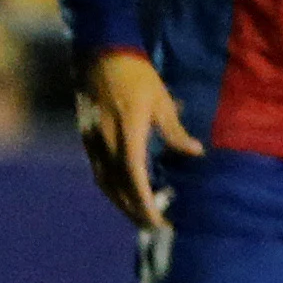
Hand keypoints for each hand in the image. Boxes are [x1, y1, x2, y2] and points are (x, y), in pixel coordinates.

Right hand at [77, 51, 203, 227]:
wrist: (101, 55)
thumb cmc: (138, 76)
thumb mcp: (162, 101)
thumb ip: (175, 131)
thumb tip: (195, 153)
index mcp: (127, 132)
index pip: (134, 175)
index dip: (145, 201)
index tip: (159, 220)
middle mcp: (104, 141)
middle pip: (116, 186)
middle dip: (134, 210)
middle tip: (156, 227)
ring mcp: (91, 140)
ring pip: (104, 181)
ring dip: (121, 202)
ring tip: (143, 216)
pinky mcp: (86, 138)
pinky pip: (98, 170)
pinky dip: (113, 187)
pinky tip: (127, 193)